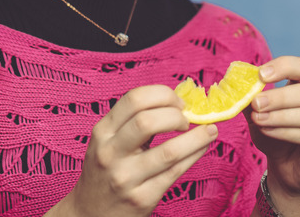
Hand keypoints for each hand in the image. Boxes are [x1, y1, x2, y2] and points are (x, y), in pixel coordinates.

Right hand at [55, 85, 218, 216]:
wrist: (90, 214)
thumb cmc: (105, 172)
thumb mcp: (107, 142)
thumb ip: (132, 122)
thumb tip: (176, 104)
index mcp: (102, 132)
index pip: (134, 99)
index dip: (162, 95)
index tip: (177, 101)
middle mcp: (110, 153)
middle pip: (148, 121)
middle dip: (176, 115)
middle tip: (187, 119)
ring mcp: (125, 178)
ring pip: (168, 151)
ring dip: (196, 137)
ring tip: (209, 130)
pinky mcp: (142, 198)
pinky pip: (175, 172)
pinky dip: (195, 154)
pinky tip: (203, 146)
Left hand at [245, 56, 299, 201]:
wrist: (288, 165)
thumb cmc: (276, 131)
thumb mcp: (260, 112)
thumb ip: (252, 97)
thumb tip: (238, 85)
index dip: (281, 68)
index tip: (260, 74)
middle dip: (278, 98)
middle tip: (256, 103)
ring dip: (280, 117)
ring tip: (258, 119)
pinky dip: (286, 133)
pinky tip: (268, 131)